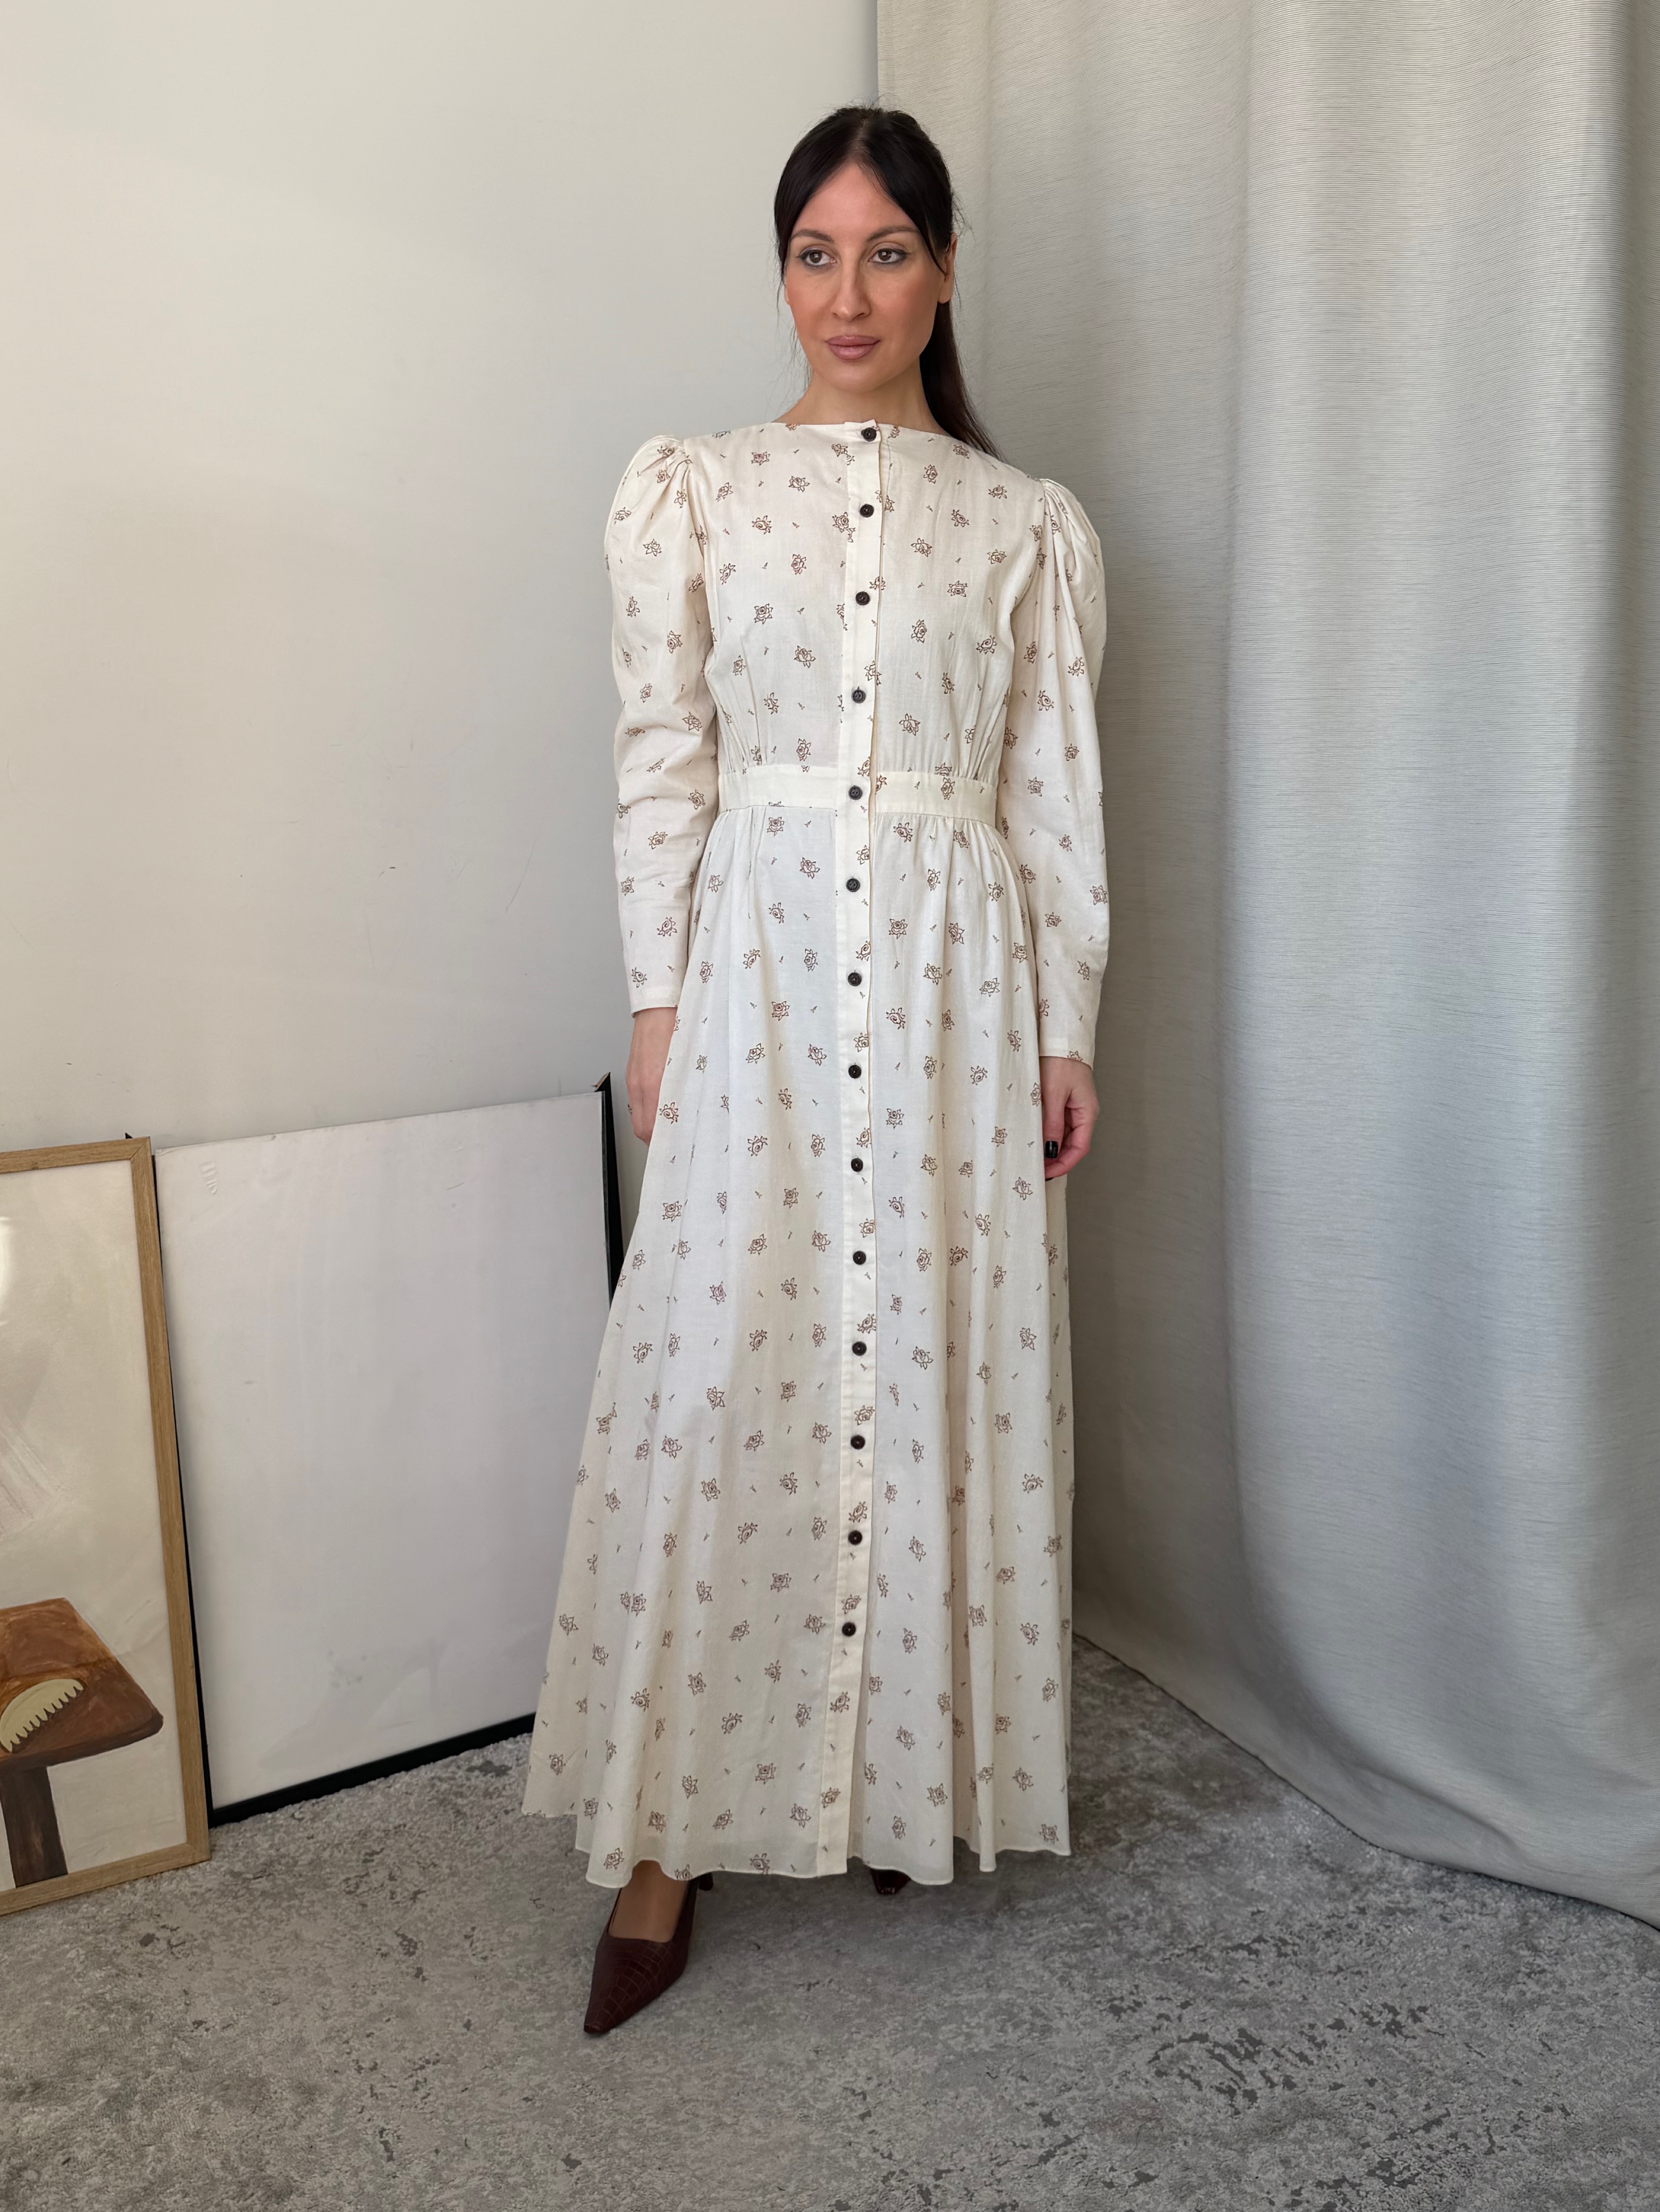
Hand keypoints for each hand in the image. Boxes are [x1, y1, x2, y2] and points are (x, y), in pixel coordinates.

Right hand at [626, 1007, 677, 1143]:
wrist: (657, 1009)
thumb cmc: (676, 1028)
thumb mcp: (688, 1062)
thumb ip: (688, 1089)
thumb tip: (693, 1110)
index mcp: (654, 1084)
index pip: (651, 1128)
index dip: (663, 1143)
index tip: (676, 1147)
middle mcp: (640, 1085)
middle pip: (642, 1128)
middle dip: (655, 1141)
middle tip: (673, 1143)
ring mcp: (633, 1080)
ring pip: (638, 1116)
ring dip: (651, 1126)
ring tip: (669, 1128)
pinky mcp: (632, 1074)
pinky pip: (636, 1102)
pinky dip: (647, 1110)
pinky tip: (660, 1107)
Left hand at [1039, 1055, 1097, 1177]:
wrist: (1059, 1039)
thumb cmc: (1059, 1061)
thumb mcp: (1053, 1094)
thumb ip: (1052, 1123)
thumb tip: (1049, 1150)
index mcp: (1087, 1112)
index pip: (1079, 1148)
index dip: (1064, 1164)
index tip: (1048, 1173)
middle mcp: (1083, 1113)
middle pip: (1072, 1145)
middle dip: (1056, 1160)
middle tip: (1037, 1171)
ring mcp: (1073, 1108)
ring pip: (1064, 1137)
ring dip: (1051, 1150)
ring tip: (1034, 1159)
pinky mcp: (1063, 1102)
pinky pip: (1058, 1126)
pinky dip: (1048, 1136)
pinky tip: (1036, 1141)